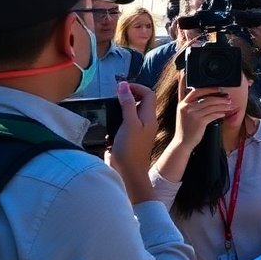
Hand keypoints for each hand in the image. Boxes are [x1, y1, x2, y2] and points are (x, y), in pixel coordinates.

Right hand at [108, 81, 157, 202]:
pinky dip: (119, 118)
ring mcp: (139, 130)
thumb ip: (127, 104)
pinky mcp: (130, 138)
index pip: (148, 94)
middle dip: (129, 95)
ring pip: (133, 111)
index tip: (122, 87)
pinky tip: (111, 121)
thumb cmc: (131, 149)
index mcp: (149, 117)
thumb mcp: (129, 123)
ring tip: (112, 106)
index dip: (136, 87)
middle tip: (115, 95)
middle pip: (141, 101)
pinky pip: (127, 122)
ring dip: (123, 106)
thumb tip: (124, 85)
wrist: (129, 174)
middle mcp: (146, 122)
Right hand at [173, 75, 232, 149]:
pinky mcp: (199, 122)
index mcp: (183, 103)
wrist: (182, 142)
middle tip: (227, 97)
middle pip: (207, 98)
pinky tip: (224, 113)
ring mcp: (193, 114)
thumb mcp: (184, 113)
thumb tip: (204, 95)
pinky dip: (220, 113)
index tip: (218, 88)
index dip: (208, 89)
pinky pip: (213, 115)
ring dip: (222, 105)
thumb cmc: (185, 128)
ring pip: (212, 106)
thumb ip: (190, 104)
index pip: (196, 91)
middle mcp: (187, 107)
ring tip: (229, 105)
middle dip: (219, 97)